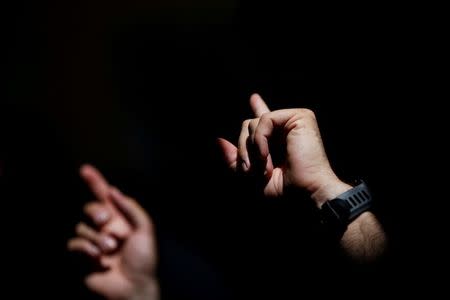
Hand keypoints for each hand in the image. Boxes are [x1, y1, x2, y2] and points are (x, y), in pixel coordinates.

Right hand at [68, 165, 157, 299]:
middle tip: (105, 220)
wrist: (134, 286)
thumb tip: (113, 192)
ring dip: (96, 237)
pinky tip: (98, 257)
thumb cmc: (143, 259)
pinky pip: (75, 243)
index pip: (105, 196)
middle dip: (95, 211)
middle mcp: (106, 228)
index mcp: (121, 219)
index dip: (95, 181)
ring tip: (110, 248)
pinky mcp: (84, 256)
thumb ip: (131, 208)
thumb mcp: (145, 229)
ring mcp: (95, 241)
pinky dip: (86, 248)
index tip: (85, 169)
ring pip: (82, 227)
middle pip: (90, 208)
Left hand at [218, 95, 385, 259]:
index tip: (254, 98)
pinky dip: (259, 140)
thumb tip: (217, 140)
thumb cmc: (284, 190)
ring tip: (264, 168)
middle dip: (243, 150)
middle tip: (250, 171)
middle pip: (248, 125)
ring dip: (251, 148)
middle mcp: (287, 128)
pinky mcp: (300, 116)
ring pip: (252, 122)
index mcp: (279, 140)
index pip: (264, 122)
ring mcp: (293, 121)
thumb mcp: (250, 177)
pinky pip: (264, 120)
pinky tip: (266, 156)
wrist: (307, 194)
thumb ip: (234, 160)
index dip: (258, 108)